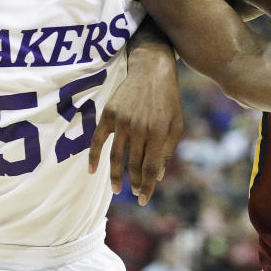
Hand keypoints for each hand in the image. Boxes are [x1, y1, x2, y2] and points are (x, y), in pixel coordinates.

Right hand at [89, 47, 183, 205]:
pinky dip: (94, 157)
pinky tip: (92, 171)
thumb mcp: (177, 124)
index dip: (148, 186)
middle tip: (135, 192)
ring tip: (117, 189)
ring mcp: (123, 122)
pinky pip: (98, 141)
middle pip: (134, 165)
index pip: (151, 168)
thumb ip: (169, 150)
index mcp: (159, 133)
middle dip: (135, 182)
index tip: (143, 200)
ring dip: (116, 176)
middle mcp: (140, 129)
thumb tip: (159, 176)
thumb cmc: (169, 100)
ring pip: (116, 157)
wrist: (152, 70)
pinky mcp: (109, 115)